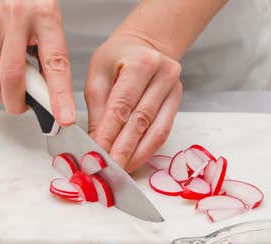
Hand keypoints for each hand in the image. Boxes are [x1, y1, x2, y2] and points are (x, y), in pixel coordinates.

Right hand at [0, 0, 75, 124]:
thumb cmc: (27, 1)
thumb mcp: (47, 19)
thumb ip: (50, 51)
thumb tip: (50, 90)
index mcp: (44, 15)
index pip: (55, 63)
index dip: (59, 95)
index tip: (64, 117)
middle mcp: (16, 18)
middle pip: (13, 77)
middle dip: (17, 103)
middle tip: (22, 107)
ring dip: (1, 95)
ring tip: (9, 89)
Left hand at [85, 34, 182, 171]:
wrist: (145, 45)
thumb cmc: (118, 57)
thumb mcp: (98, 74)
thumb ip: (96, 109)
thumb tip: (93, 143)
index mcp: (140, 62)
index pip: (122, 105)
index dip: (109, 133)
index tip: (96, 153)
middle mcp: (163, 74)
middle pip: (140, 120)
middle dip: (122, 149)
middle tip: (107, 169)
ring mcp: (174, 89)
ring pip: (155, 131)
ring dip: (136, 154)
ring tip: (120, 170)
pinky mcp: (177, 103)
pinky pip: (163, 132)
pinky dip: (147, 150)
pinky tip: (133, 161)